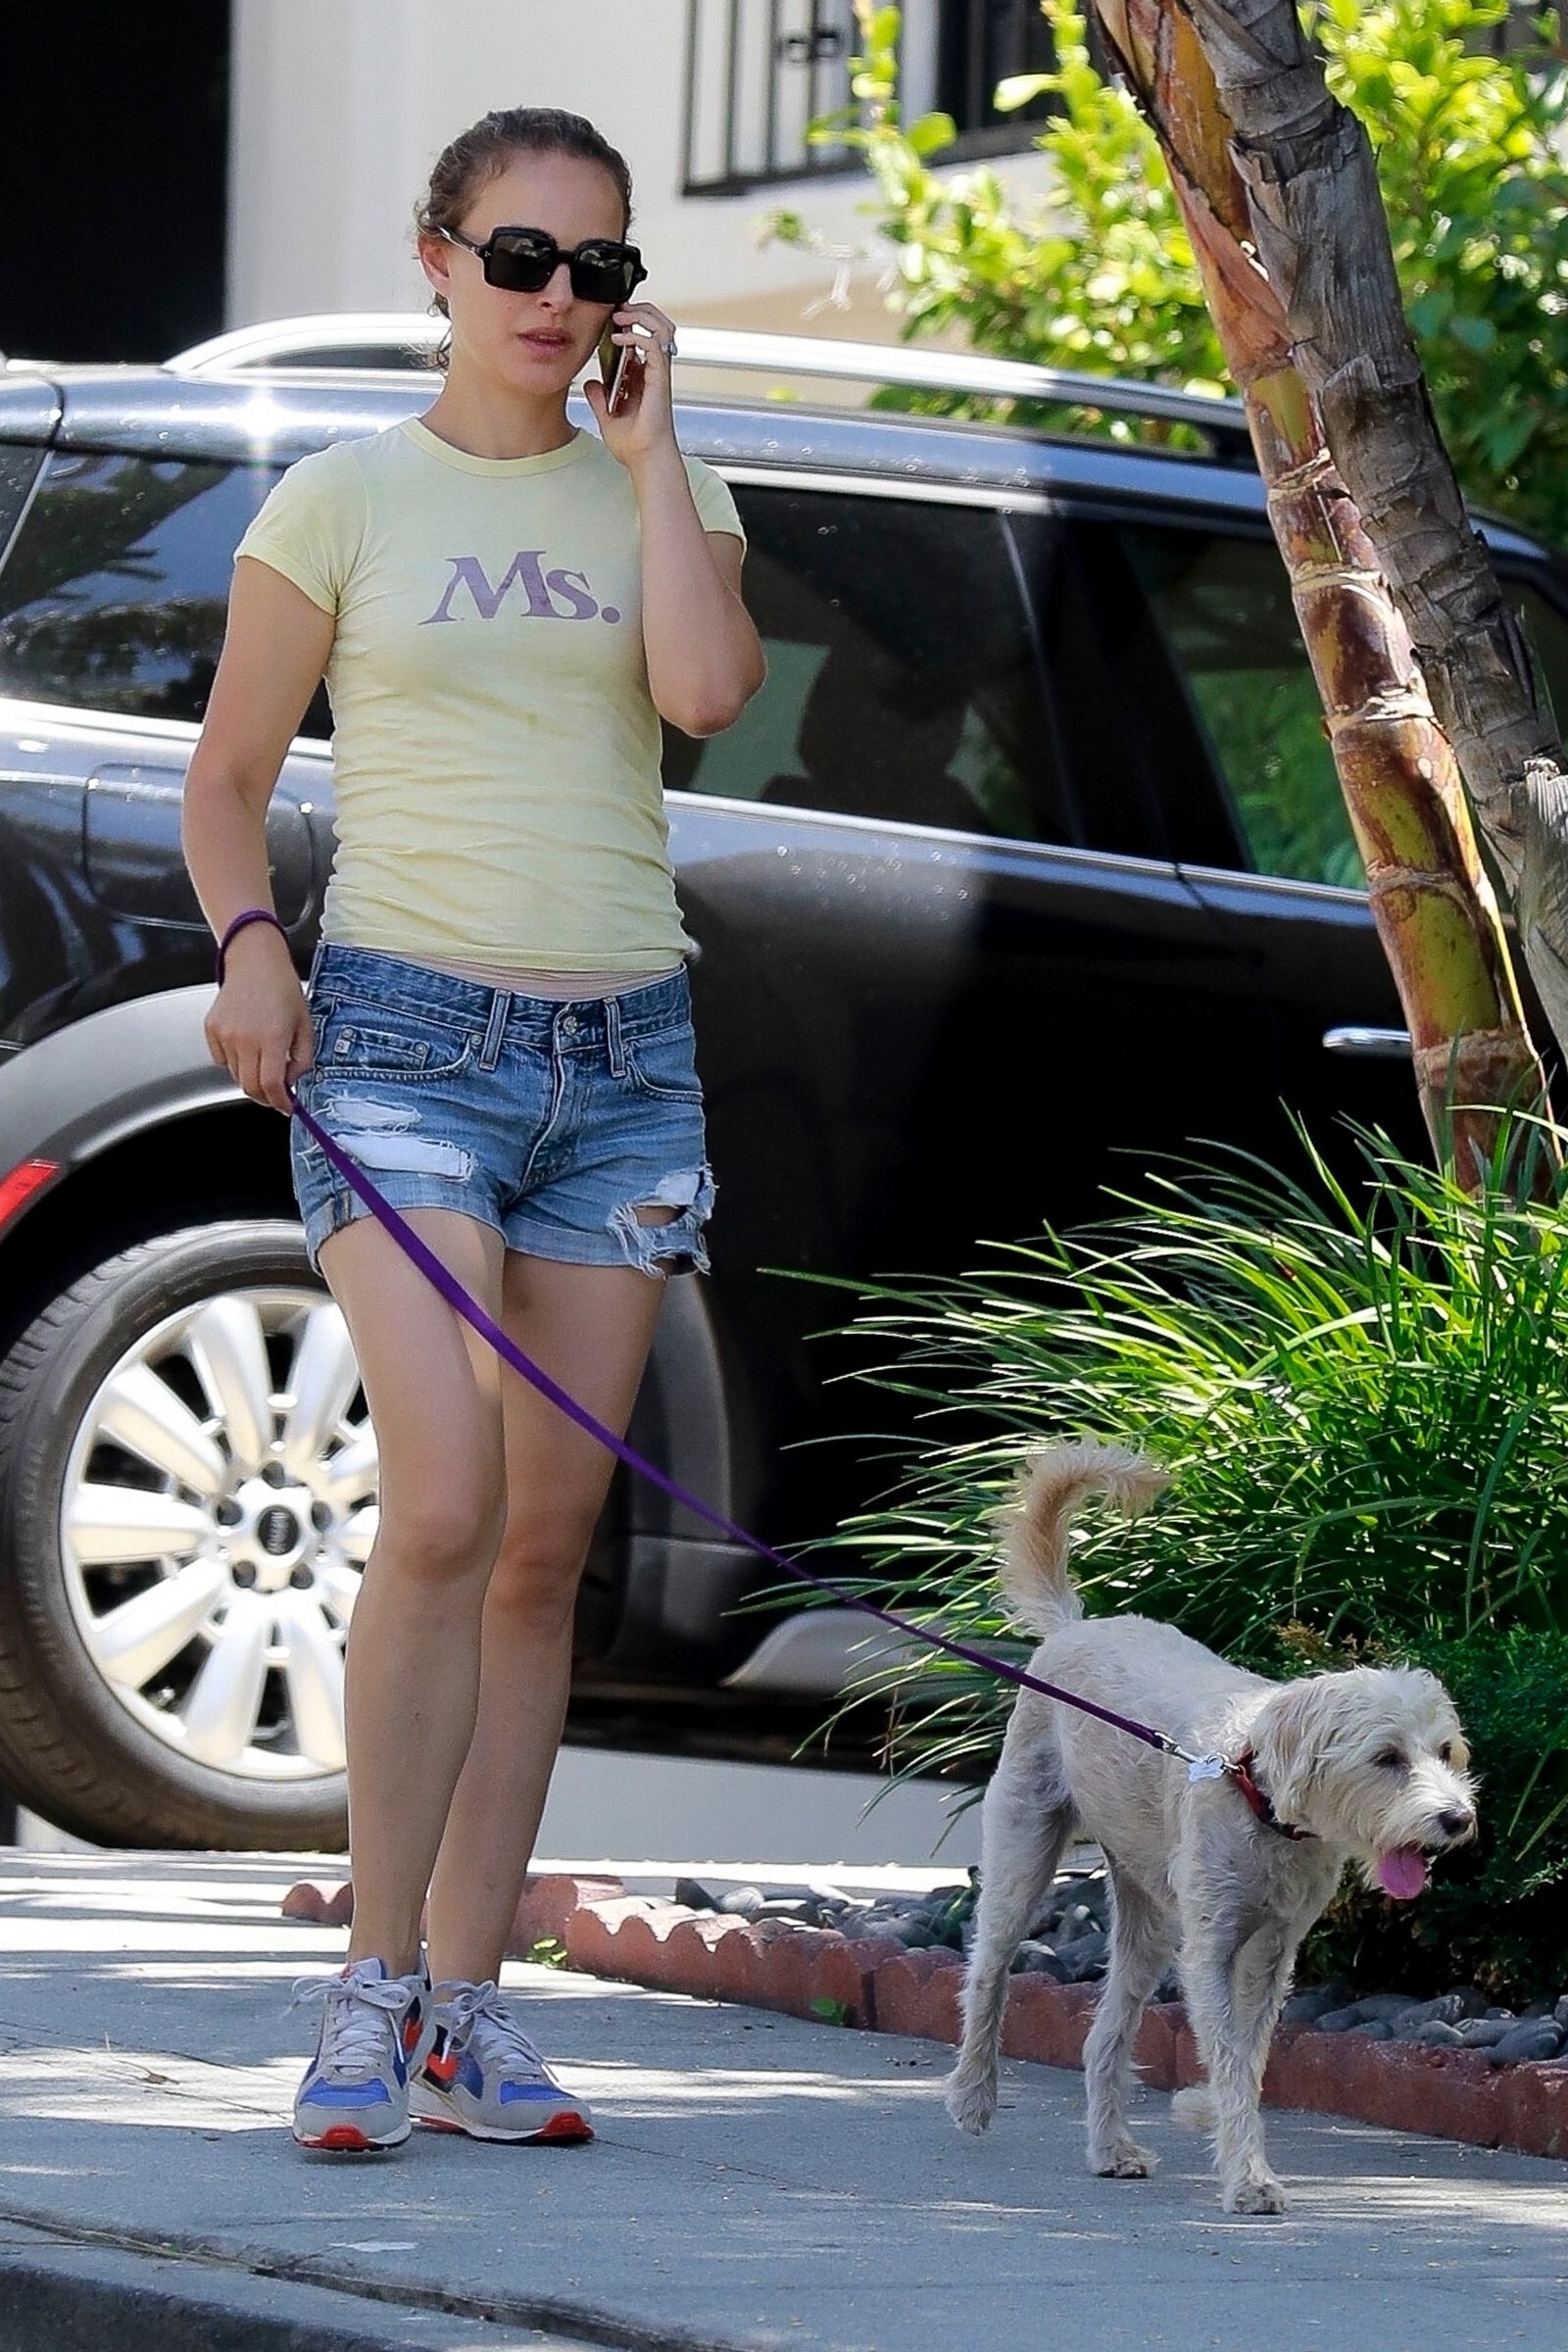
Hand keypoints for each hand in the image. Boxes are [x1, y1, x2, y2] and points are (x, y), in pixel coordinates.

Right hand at [204, 928, 312, 1115]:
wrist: (255, 961)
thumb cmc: (282, 988)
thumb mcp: (305, 1024)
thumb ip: (303, 1058)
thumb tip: (292, 1081)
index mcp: (273, 1037)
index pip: (271, 1085)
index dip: (280, 1102)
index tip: (286, 1107)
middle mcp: (246, 1038)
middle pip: (250, 1087)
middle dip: (265, 1097)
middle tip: (276, 1093)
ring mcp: (225, 1034)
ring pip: (236, 1075)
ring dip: (251, 1076)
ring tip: (263, 1058)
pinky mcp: (211, 1029)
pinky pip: (221, 1060)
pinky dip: (234, 1062)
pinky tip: (247, 1044)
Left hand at [583, 302, 678, 467]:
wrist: (645, 459)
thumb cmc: (634, 445)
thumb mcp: (607, 417)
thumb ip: (598, 398)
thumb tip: (591, 383)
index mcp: (644, 377)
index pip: (644, 337)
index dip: (631, 321)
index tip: (611, 317)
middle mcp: (654, 372)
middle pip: (659, 326)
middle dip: (640, 310)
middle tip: (619, 309)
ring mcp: (659, 374)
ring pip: (662, 329)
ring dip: (642, 316)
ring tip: (621, 316)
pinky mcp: (659, 379)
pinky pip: (654, 346)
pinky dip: (638, 336)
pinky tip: (620, 338)